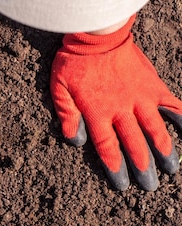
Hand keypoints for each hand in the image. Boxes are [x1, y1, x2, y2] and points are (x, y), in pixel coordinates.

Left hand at [51, 15, 181, 190]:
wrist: (98, 35)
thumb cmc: (74, 63)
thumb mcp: (59, 91)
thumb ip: (67, 117)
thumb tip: (76, 141)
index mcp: (98, 114)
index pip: (108, 148)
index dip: (115, 168)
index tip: (122, 185)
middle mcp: (122, 110)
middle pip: (134, 145)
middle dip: (142, 168)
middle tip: (149, 187)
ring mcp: (141, 98)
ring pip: (155, 130)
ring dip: (164, 152)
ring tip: (171, 170)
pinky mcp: (153, 86)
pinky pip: (172, 105)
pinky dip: (181, 119)